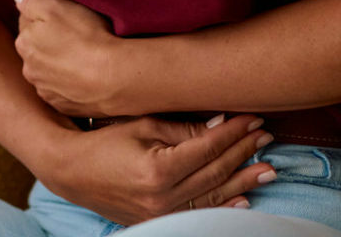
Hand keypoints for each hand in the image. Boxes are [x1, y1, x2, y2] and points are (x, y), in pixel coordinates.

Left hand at [13, 0, 128, 117]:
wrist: (115, 78)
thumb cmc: (86, 37)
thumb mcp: (56, 6)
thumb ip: (32, 0)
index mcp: (23, 43)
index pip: (28, 22)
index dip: (46, 17)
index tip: (65, 18)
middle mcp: (29, 69)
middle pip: (37, 48)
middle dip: (50, 42)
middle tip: (76, 37)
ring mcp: (46, 91)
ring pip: (49, 70)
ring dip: (60, 64)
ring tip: (83, 58)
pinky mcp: (63, 106)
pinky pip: (63, 90)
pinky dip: (71, 83)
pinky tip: (86, 76)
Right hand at [38, 114, 277, 226]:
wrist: (72, 171)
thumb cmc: (104, 141)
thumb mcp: (141, 125)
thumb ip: (182, 128)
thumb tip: (220, 125)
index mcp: (158, 169)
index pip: (207, 148)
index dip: (233, 133)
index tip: (253, 118)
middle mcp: (162, 196)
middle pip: (215, 173)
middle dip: (243, 153)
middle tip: (266, 137)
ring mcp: (161, 213)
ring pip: (213, 197)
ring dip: (243, 181)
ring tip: (268, 169)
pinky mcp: (159, 220)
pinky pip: (199, 213)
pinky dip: (223, 206)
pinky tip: (244, 199)